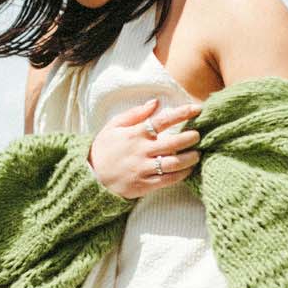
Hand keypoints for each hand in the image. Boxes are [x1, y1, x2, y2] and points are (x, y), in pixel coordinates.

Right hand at [87, 96, 203, 200]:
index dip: (181, 113)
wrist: (91, 176)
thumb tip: (155, 102)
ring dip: (190, 158)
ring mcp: (143, 169)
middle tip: (197, 135)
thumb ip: (136, 113)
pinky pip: (168, 180)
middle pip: (173, 143)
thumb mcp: (114, 125)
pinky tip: (187, 169)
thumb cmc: (104, 148)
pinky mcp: (144, 185)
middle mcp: (141, 151)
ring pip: (174, 163)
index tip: (196, 109)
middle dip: (190, 138)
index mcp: (135, 134)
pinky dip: (181, 175)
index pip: (162, 121)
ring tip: (196, 154)